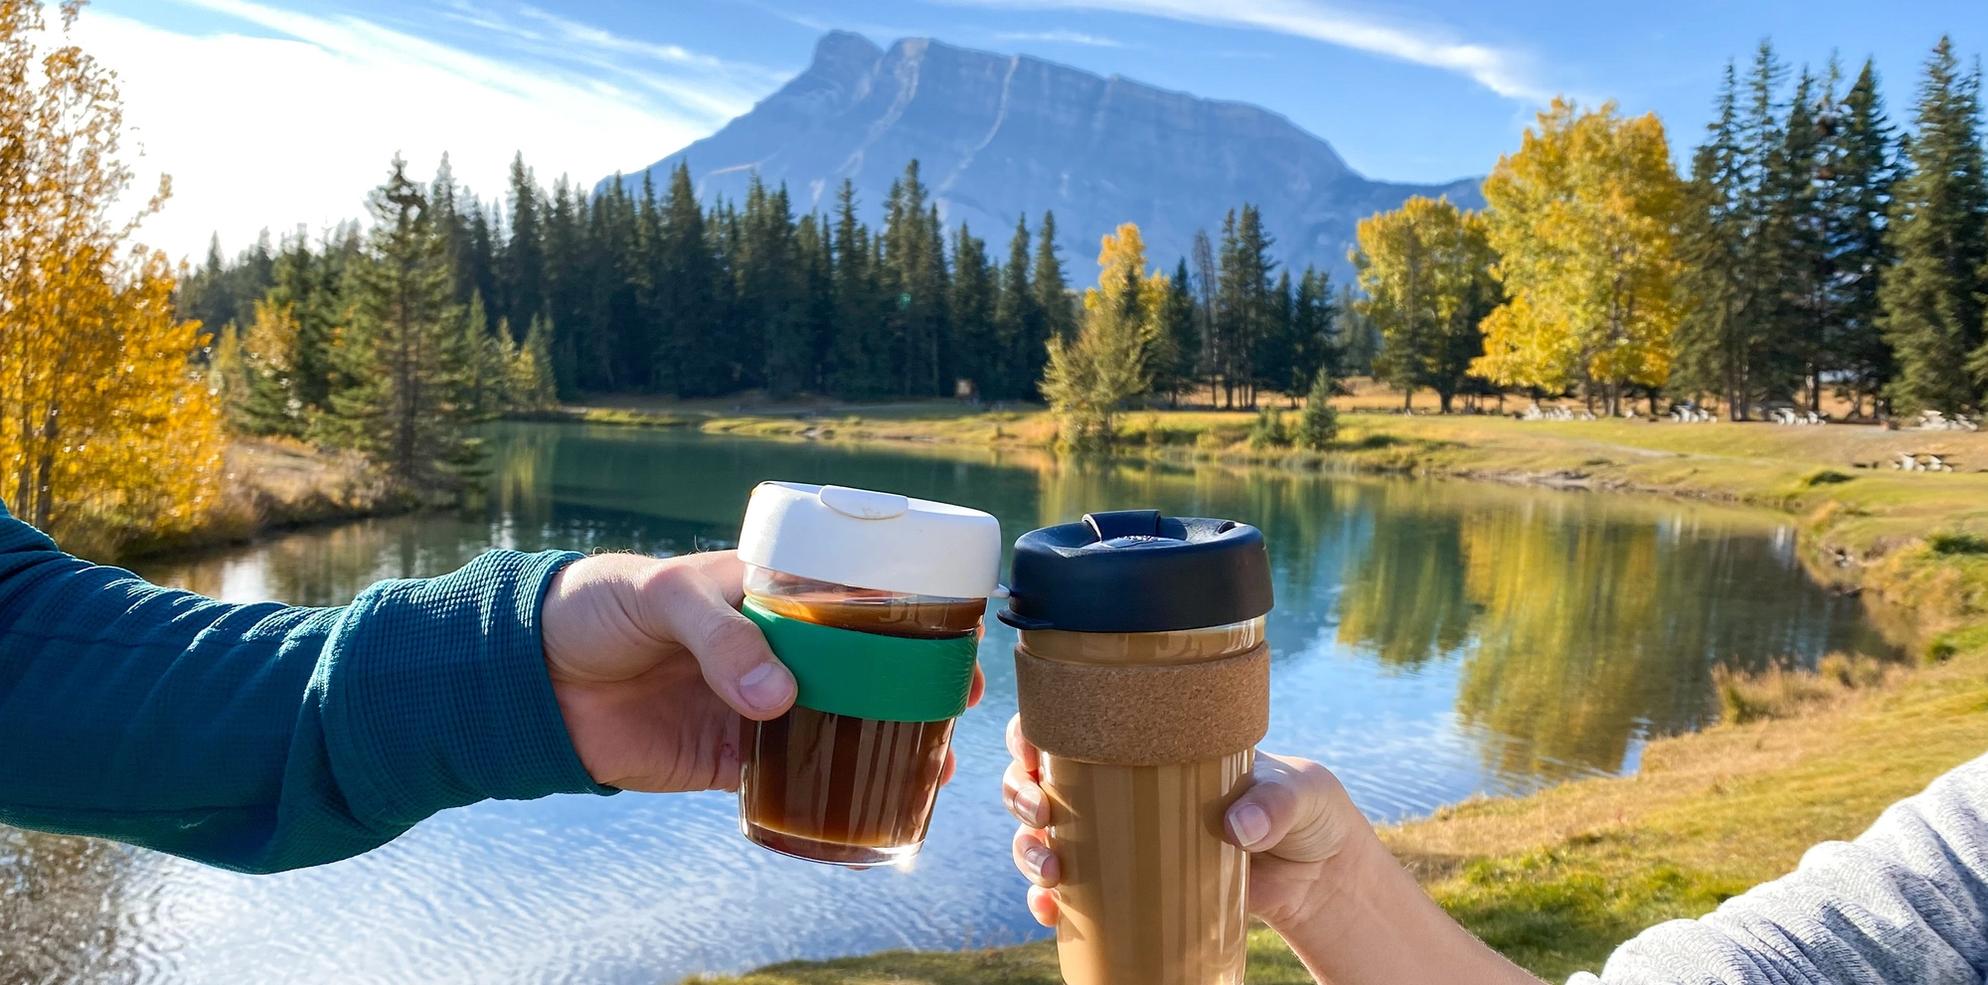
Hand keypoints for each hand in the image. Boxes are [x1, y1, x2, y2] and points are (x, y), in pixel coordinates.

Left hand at [542, 550, 982, 792]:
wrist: (529, 675)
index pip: (852, 600)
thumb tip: (779, 700)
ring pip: (837, 726)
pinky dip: (827, 791)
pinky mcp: (724, 758)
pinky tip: (871, 801)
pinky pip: (787, 777)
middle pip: (861, 669)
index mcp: (768, 593)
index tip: (953, 635)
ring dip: (886, 744)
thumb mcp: (663, 595)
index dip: (908, 618)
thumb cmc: (596, 605)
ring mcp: (753, 705)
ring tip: (934, 765)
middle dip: (915, 688)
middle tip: (956, 706)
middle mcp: (773, 649)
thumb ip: (722, 638)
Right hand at [1003, 718, 1542, 984]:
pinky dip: (1050, 903)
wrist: (1319, 875)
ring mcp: (1122, 839)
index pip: (1078, 722)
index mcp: (1152, 742)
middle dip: (1020, 792)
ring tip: (1050, 866)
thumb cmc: (1308, 812)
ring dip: (1029, 849)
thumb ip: (1275, 804)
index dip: (1036, 729)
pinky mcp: (1132, 888)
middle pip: (1041, 778)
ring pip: (1046, 835)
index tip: (1030, 747)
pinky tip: (1050, 911)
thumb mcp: (1303, 795)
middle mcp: (1125, 785)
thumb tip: (1235, 829)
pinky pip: (1074, 894)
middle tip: (1039, 810)